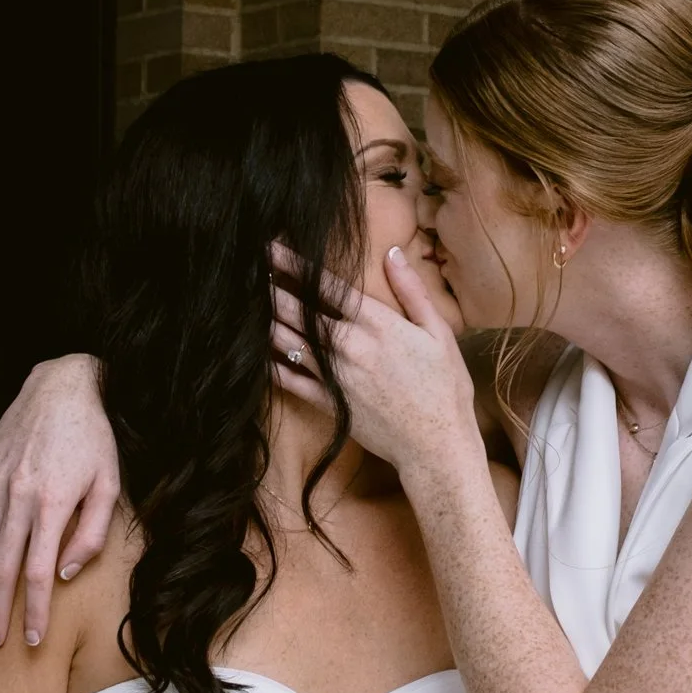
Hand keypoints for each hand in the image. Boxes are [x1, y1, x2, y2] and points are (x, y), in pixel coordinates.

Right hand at [0, 355, 119, 648]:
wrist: (64, 385)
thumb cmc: (95, 439)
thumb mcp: (109, 484)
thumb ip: (90, 534)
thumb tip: (64, 575)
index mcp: (54, 503)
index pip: (40, 573)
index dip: (34, 610)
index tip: (33, 640)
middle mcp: (19, 496)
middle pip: (1, 568)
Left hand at [270, 245, 479, 477]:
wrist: (436, 445)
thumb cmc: (445, 388)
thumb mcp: (439, 332)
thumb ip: (412, 291)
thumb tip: (392, 252)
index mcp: (377, 324)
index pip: (326, 285)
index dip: (294, 264)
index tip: (271, 247)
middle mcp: (349, 346)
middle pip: (298, 311)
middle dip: (271, 288)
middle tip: (248, 270)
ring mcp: (334, 376)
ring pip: (288, 342)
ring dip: (266, 320)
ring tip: (246, 303)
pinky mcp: (328, 403)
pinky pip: (289, 381)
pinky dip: (270, 365)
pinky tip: (254, 351)